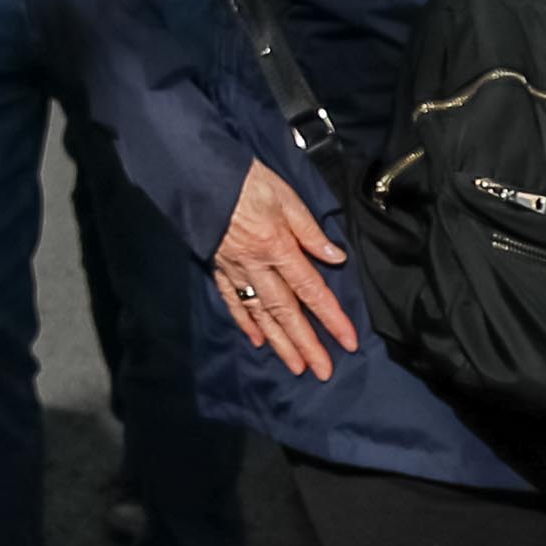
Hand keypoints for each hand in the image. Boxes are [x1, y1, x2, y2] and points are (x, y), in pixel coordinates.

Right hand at [211, 157, 357, 380]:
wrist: (197, 173)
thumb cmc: (245, 180)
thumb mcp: (285, 196)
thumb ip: (310, 230)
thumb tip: (335, 257)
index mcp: (277, 246)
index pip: (310, 289)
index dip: (331, 317)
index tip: (348, 342)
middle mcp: (257, 265)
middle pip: (286, 310)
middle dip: (305, 343)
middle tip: (322, 371)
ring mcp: (235, 269)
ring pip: (260, 312)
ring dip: (279, 342)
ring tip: (295, 366)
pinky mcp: (218, 267)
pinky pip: (233, 299)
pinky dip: (245, 321)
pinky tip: (257, 339)